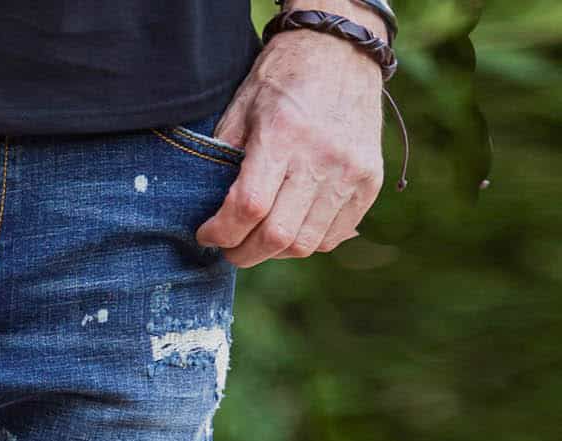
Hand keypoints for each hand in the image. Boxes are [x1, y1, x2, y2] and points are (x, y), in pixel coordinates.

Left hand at [197, 7, 387, 267]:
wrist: (341, 50)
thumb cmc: (282, 80)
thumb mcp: (242, 110)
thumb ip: (224, 162)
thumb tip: (212, 214)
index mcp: (283, 135)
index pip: (248, 208)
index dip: (221, 233)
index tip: (207, 235)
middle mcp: (321, 157)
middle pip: (277, 237)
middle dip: (243, 253)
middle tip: (229, 247)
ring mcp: (350, 171)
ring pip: (305, 245)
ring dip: (274, 252)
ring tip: (259, 238)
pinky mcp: (369, 181)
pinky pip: (332, 237)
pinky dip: (306, 242)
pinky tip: (290, 226)